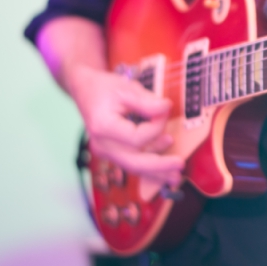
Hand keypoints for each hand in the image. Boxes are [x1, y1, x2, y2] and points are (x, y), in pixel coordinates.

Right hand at [68, 66, 183, 184]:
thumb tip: (167, 108)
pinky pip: (131, 164)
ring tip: (176, 177)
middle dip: (159, 166)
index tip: (165, 110)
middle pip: (133, 162)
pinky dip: (148, 169)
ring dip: (156, 173)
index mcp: (103, 127)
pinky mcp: (112, 153)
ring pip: (133, 167)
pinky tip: (164, 173)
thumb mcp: (126, 88)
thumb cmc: (105, 88)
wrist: (86, 91)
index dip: (156, 127)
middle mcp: (102, 144)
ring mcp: (105, 151)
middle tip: (180, 164)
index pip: (136, 137)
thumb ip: (147, 101)